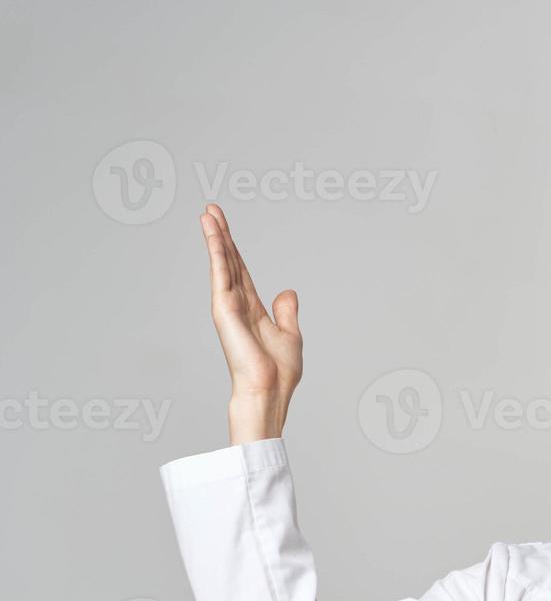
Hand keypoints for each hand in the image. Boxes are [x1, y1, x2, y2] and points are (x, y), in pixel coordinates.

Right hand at [199, 203, 303, 442]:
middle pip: (229, 262)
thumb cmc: (278, 372)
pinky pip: (222, 274)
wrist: (269, 390)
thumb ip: (286, 312)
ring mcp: (229, 306)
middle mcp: (237, 304)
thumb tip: (287, 293)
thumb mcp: (290, 334)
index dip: (234, 248)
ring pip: (223, 264)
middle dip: (221, 235)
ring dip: (216, 237)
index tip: (225, 227)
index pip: (242, 271)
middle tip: (211, 209)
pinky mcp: (224, 309)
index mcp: (252, 308)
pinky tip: (214, 233)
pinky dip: (218, 252)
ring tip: (208, 213)